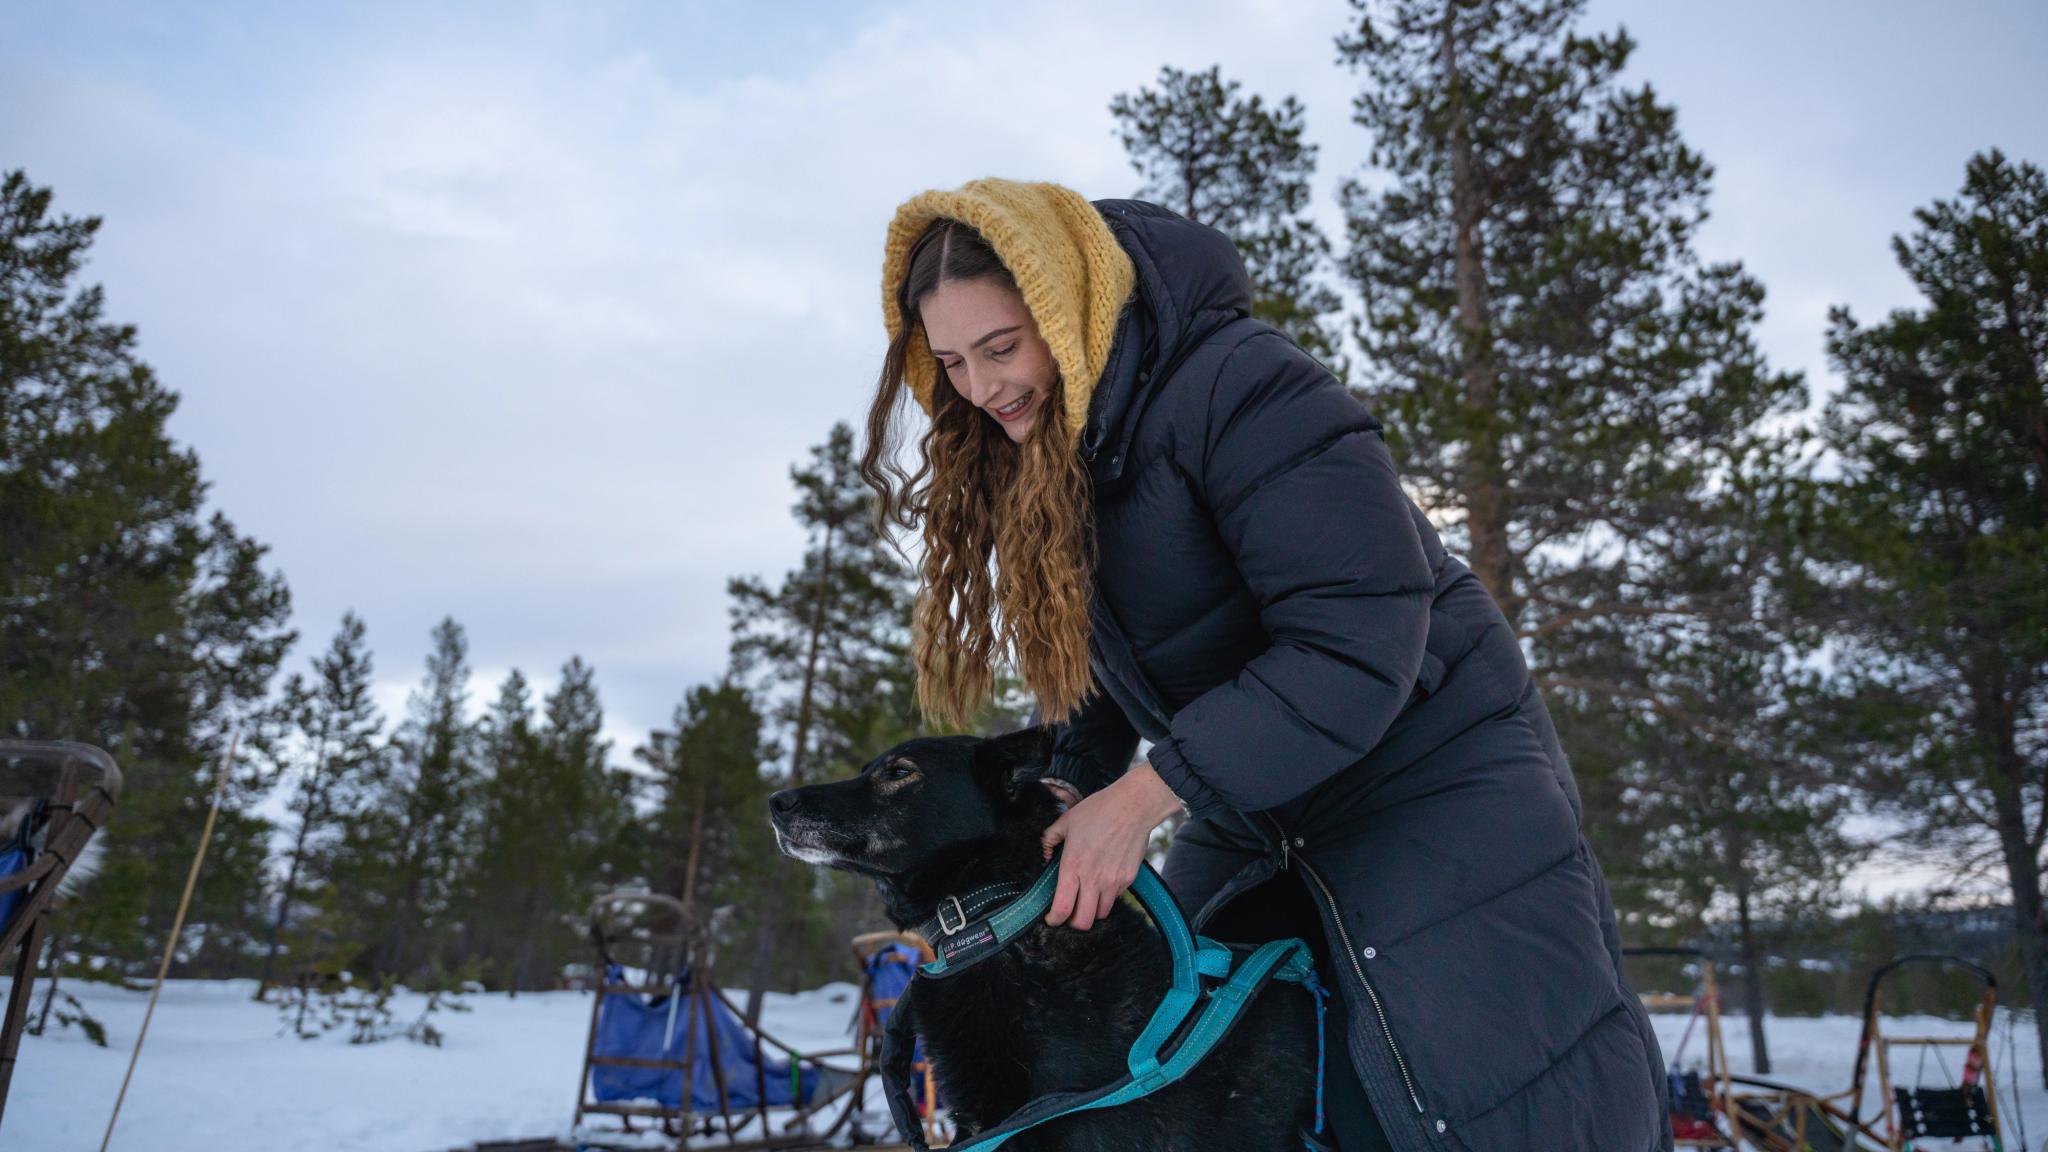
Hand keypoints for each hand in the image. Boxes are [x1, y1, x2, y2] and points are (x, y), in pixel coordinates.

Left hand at [1040, 761, 1184, 930]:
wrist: (1133, 806)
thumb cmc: (1098, 810)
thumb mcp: (1066, 821)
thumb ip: (1050, 840)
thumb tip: (1045, 856)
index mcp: (1073, 866)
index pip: (1062, 909)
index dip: (1054, 920)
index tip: (1051, 918)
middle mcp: (1093, 878)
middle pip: (1082, 922)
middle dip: (1073, 923)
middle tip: (1069, 913)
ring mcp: (1113, 881)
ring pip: (1100, 914)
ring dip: (1091, 911)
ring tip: (1087, 899)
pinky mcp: (1128, 879)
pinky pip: (1115, 898)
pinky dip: (1107, 897)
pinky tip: (1103, 882)